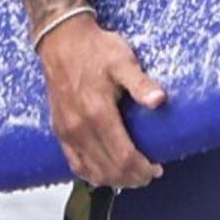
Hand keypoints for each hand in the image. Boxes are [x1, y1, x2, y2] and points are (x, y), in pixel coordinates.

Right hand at [38, 15, 165, 188]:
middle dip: (131, 178)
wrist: (61, 40)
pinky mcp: (59, 129)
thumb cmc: (95, 49)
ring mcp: (67, 130)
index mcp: (98, 113)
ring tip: (131, 177)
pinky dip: (90, 174)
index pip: (123, 156)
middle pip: (108, 169)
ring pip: (90, 170)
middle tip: (148, 175)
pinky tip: (103, 175)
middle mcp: (79, 127)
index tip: (156, 169)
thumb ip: (141, 83)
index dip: (141, 169)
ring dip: (113, 180)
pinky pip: (74, 162)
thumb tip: (160, 99)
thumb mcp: (123, 61)